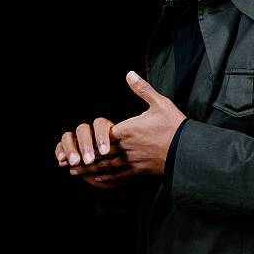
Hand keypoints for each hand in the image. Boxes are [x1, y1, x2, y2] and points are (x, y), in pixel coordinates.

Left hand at [54, 71, 185, 187]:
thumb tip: (129, 74)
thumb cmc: (174, 125)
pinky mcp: (140, 171)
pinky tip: (98, 179)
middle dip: (82, 158)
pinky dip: (106, 179)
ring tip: (76, 172)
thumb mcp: (159, 102)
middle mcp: (127, 147)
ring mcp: (133, 161)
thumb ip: (142, 89)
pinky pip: (119, 176)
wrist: (188, 149)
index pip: (102, 136)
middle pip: (99, 154)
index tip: (74, 144)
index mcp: (128, 130)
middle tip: (65, 162)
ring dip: (89, 170)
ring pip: (106, 167)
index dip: (87, 141)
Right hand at [55, 117, 129, 189]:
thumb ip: (125, 153)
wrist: (110, 176)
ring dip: (71, 149)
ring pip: (68, 136)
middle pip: (82, 129)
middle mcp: (88, 131)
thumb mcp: (125, 159)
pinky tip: (62, 162)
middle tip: (89, 160)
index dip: (101, 137)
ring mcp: (75, 139)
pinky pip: (59, 146)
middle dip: (85, 145)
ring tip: (75, 163)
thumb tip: (130, 147)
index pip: (99, 125)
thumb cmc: (121, 165)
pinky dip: (60, 152)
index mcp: (104, 129)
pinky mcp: (64, 148)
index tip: (105, 152)